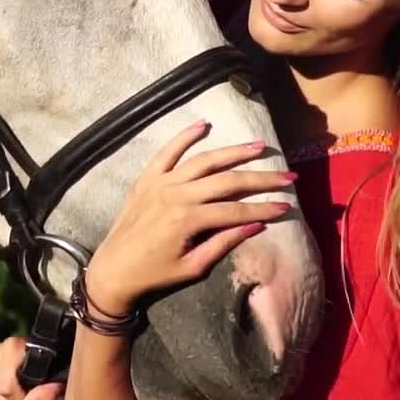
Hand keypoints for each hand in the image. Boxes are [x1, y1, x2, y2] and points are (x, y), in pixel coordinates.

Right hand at [0, 337, 65, 399]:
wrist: (40, 362)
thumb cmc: (51, 371)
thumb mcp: (56, 382)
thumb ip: (45, 394)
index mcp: (12, 346)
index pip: (5, 388)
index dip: (20, 399)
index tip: (31, 396)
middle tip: (24, 398)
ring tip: (15, 397)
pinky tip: (4, 399)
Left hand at [84, 119, 294, 312]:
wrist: (112, 271)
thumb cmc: (154, 275)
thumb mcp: (193, 267)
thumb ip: (224, 243)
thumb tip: (257, 225)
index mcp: (187, 220)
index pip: (235, 211)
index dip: (263, 209)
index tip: (287, 206)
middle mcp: (175, 195)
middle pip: (226, 181)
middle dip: (260, 178)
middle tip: (287, 176)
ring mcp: (160, 183)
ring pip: (203, 161)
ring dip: (233, 152)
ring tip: (259, 146)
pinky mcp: (147, 179)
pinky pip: (167, 152)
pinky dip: (184, 136)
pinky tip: (204, 125)